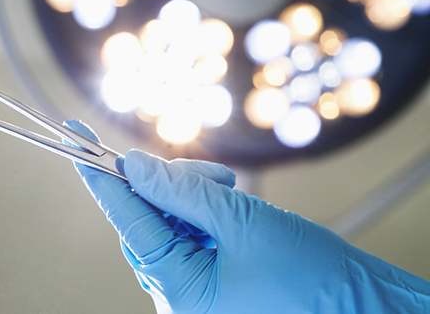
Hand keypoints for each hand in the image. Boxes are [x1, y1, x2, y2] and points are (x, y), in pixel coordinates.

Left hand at [65, 120, 429, 313]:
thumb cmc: (311, 278)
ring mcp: (191, 287)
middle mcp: (176, 293)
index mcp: (179, 289)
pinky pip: (186, 231)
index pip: (127, 221)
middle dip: (170, 185)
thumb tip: (135, 165)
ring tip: (233, 193)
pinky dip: (202, 209)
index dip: (101, 177)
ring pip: (166, 220)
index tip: (77, 141)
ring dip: (192, 195)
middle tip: (209, 177)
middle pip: (146, 217)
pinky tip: (231, 203)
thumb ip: (182, 192)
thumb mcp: (242, 223)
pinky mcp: (206, 277)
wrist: (361, 305)